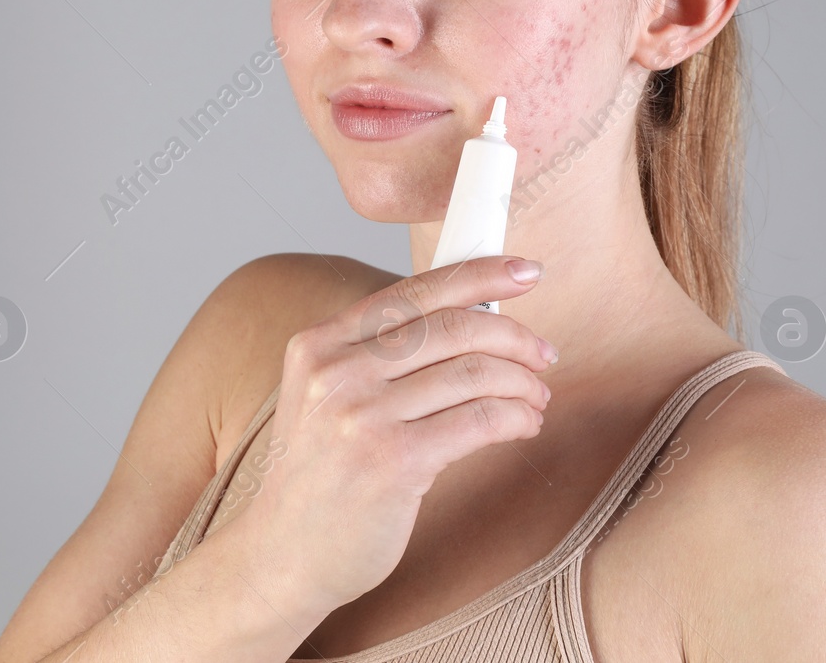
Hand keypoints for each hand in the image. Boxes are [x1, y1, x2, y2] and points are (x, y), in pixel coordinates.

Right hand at [225, 255, 554, 614]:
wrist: (283, 553)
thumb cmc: (318, 476)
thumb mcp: (326, 397)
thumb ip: (379, 354)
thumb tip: (473, 317)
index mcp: (319, 344)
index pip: (412, 290)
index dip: (479, 275)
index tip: (524, 271)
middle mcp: (336, 371)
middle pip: (452, 327)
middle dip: (515, 336)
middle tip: (543, 354)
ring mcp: (362, 416)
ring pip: (474, 372)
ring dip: (522, 383)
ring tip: (536, 398)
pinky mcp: (395, 461)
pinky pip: (481, 420)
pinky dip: (517, 418)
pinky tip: (524, 425)